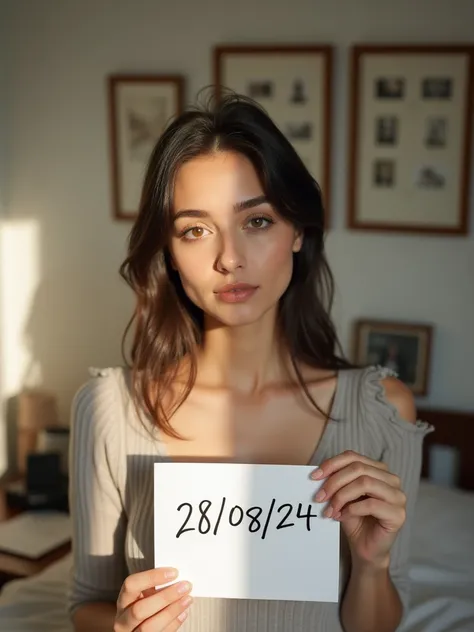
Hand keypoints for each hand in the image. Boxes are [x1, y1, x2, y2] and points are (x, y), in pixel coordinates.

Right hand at [114, 567, 192, 630]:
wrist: (135, 628)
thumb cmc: (143, 606)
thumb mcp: (143, 595)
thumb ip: (154, 587)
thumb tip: (176, 577)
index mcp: (123, 600)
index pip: (131, 585)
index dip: (152, 577)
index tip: (173, 572)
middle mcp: (123, 620)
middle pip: (139, 610)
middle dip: (165, 597)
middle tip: (185, 587)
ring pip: (149, 627)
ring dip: (172, 611)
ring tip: (187, 599)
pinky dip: (173, 624)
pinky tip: (183, 613)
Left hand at [312, 451, 405, 568]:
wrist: (365, 548)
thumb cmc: (354, 519)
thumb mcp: (342, 495)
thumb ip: (336, 481)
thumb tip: (317, 473)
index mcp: (378, 469)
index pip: (353, 457)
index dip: (332, 464)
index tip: (314, 477)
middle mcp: (391, 479)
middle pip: (358, 468)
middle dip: (334, 482)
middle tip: (319, 497)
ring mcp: (398, 496)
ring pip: (365, 483)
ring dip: (342, 496)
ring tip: (329, 509)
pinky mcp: (398, 514)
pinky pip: (371, 504)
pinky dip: (351, 509)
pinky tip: (341, 517)